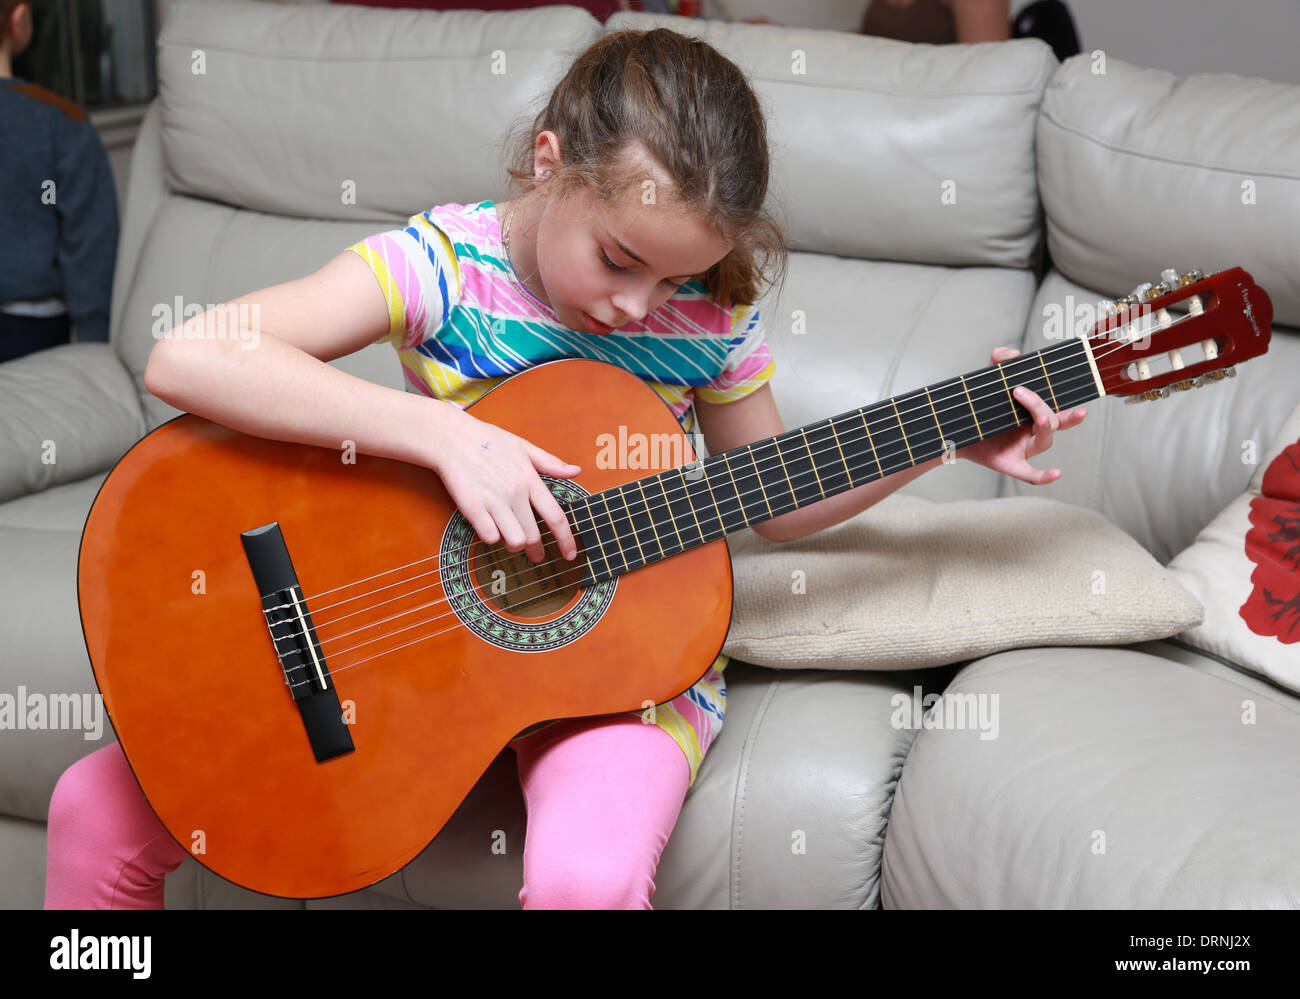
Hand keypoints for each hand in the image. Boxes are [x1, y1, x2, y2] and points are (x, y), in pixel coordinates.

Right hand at [430, 407, 581, 561]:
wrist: (451, 437)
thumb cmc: (487, 440)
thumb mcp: (523, 446)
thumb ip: (550, 463)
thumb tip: (577, 471)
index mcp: (530, 479)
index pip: (556, 517)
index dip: (566, 540)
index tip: (570, 555)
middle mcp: (514, 493)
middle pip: (534, 535)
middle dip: (537, 549)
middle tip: (536, 554)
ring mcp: (493, 501)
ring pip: (514, 541)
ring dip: (514, 544)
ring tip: (511, 538)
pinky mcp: (472, 508)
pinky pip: (490, 537)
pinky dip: (492, 537)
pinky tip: (490, 528)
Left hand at [956, 346, 1087, 484]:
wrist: (955, 431)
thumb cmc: (979, 409)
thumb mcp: (987, 382)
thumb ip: (998, 362)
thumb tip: (1012, 354)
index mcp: (1033, 415)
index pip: (1058, 410)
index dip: (1073, 413)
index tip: (1082, 410)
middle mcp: (1032, 432)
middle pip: (1051, 422)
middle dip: (1042, 408)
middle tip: (1021, 392)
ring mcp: (1023, 449)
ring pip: (1044, 442)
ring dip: (1045, 430)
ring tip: (1040, 418)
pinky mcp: (1010, 463)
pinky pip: (1030, 474)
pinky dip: (1044, 476)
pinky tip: (1057, 473)